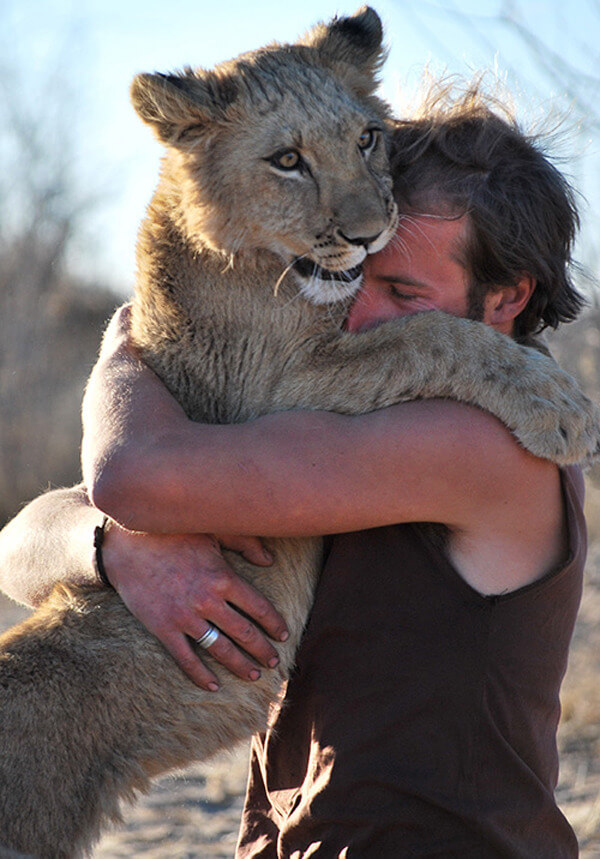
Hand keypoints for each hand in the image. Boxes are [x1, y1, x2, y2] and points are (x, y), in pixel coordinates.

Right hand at [101, 525, 287, 690]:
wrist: (126, 545)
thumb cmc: (173, 533)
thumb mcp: (212, 531)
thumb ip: (245, 543)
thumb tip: (270, 560)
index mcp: (223, 577)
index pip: (259, 607)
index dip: (274, 624)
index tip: (283, 635)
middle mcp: (207, 601)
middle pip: (244, 633)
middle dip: (262, 650)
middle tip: (274, 662)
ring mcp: (185, 617)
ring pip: (220, 649)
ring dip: (239, 665)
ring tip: (253, 675)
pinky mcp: (163, 628)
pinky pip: (186, 658)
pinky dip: (200, 675)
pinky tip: (213, 685)